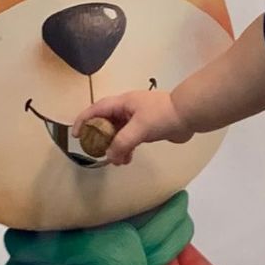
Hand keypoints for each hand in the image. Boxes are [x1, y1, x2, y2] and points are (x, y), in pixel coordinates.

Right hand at [75, 90, 193, 165]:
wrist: (189, 115)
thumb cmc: (162, 116)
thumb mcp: (139, 128)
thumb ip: (122, 143)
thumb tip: (110, 157)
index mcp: (122, 103)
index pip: (96, 110)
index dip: (83, 120)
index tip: (75, 135)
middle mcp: (127, 109)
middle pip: (106, 123)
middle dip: (100, 138)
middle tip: (96, 152)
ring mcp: (137, 119)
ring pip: (119, 133)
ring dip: (115, 147)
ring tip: (115, 161)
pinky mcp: (147, 128)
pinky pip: (130, 139)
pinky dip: (126, 149)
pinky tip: (127, 160)